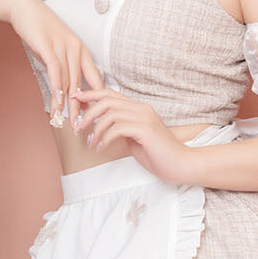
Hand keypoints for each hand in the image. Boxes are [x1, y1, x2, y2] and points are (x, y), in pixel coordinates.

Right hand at [6, 0, 103, 122]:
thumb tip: (66, 88)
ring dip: (67, 103)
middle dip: (81, 107)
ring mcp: (63, 47)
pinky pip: (56, 71)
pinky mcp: (49, 46)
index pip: (95, 78)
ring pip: (69, 80)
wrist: (25, 8)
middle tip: (81, 125)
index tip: (95, 116)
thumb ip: (63, 66)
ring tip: (65, 119)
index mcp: (82, 51)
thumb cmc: (41, 30)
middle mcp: (76, 49)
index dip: (96, 99)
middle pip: (82, 84)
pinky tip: (56, 100)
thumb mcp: (57, 49)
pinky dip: (57, 87)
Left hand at [73, 87, 192, 182]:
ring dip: (95, 128)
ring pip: (111, 113)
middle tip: (78, 126)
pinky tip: (102, 147)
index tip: (76, 98)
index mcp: (139, 109)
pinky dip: (105, 137)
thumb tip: (103, 127)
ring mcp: (145, 118)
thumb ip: (122, 129)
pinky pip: (117, 128)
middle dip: (88, 111)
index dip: (91, 94)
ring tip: (91, 142)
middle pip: (108, 100)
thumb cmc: (159, 155)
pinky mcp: (145, 130)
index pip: (111, 94)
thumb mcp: (135, 139)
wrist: (181, 164)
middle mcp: (142, 109)